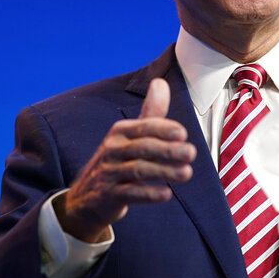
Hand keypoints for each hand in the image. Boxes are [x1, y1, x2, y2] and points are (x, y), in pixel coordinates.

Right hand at [55, 78, 195, 242]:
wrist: (87, 196)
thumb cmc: (118, 160)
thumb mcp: (131, 135)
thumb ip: (150, 113)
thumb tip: (161, 82)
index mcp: (120, 132)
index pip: (144, 126)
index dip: (163, 129)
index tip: (183, 134)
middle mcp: (112, 149)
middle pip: (143, 147)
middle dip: (168, 150)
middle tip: (191, 153)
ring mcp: (109, 173)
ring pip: (138, 170)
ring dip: (164, 171)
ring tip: (186, 173)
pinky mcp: (109, 195)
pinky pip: (130, 193)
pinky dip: (149, 193)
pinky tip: (166, 194)